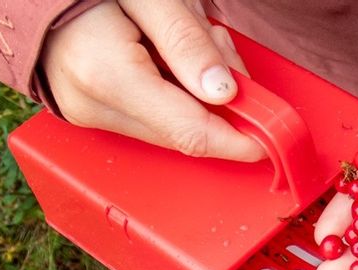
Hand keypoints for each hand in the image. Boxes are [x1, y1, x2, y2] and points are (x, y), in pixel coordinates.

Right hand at [41, 0, 263, 160]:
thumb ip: (188, 42)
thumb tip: (224, 92)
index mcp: (106, 75)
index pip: (190, 131)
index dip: (238, 139)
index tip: (270, 136)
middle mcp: (92, 105)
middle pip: (184, 133)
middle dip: (218, 101)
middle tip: (215, 46)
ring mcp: (86, 113)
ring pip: (170, 127)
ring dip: (194, 94)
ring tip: (179, 41)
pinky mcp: (88, 113)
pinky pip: (149, 117)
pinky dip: (171, 93)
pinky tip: (162, 58)